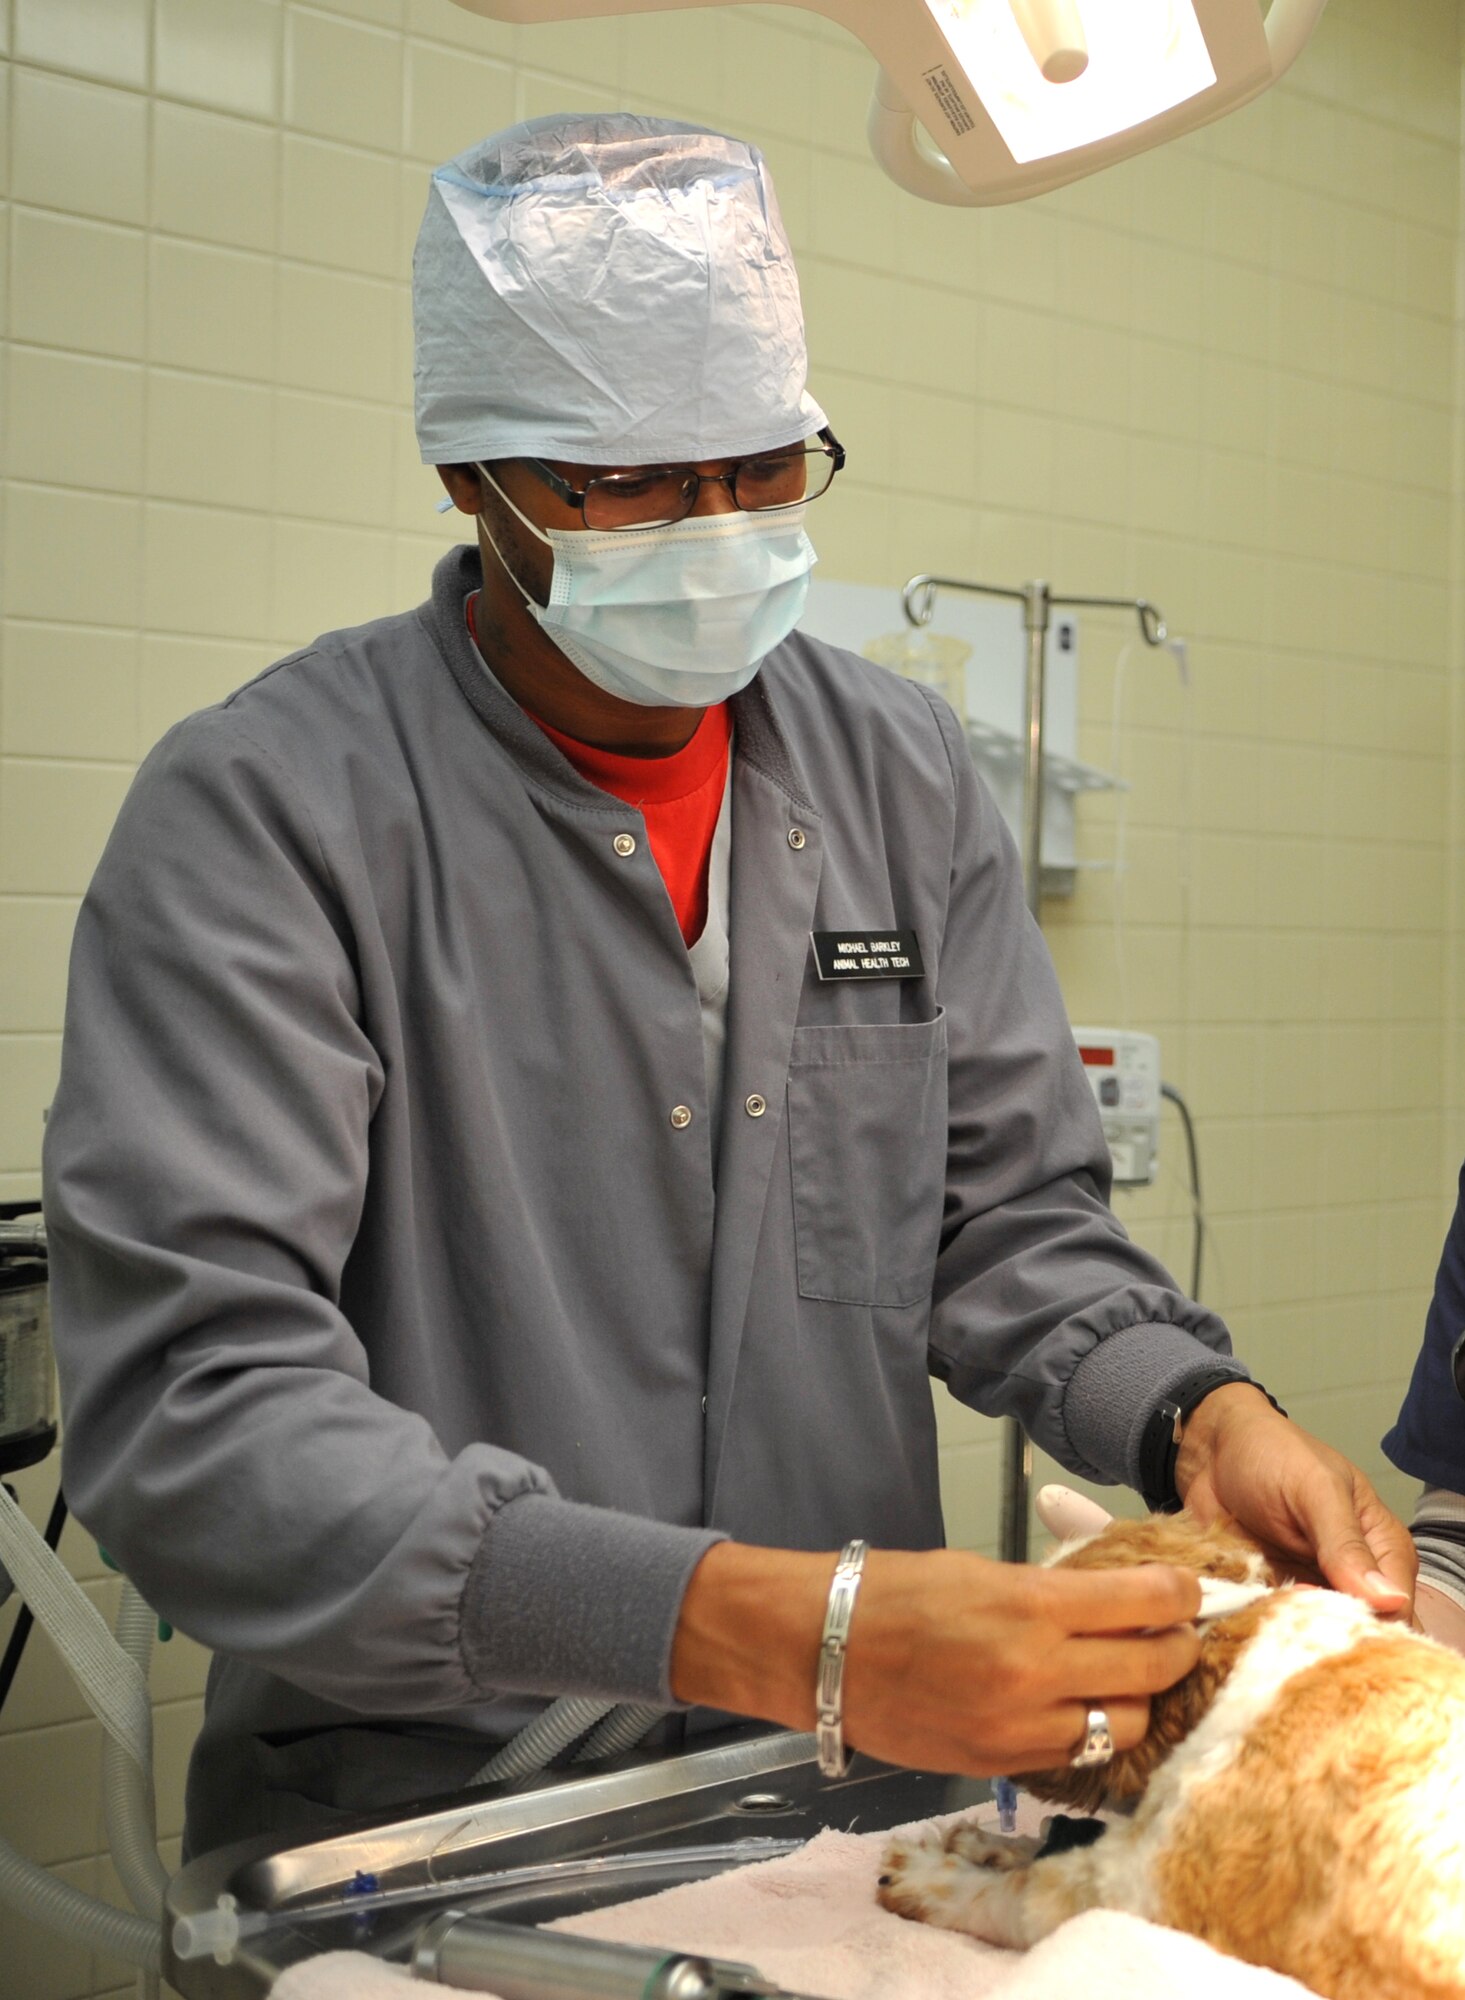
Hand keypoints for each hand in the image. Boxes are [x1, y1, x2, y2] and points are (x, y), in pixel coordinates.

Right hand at [670, 1541, 1201, 1777]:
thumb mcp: (980, 1570)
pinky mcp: (1001, 1765)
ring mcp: (1020, 1727)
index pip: (1143, 1603)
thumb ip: (1048, 1590)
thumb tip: (1108, 1598)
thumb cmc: (895, 1591)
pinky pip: (1075, 1754)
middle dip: (1176, 1647)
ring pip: (1124, 1724)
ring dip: (1137, 1698)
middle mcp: (1035, 1672)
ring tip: (1130, 1676)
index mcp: (1031, 1607)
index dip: (1179, 1594)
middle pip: (1150, 1669)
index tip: (1188, 1589)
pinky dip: (1089, 1730)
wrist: (822, 1649)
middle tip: (1177, 1633)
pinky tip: (1082, 1707)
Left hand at [1175, 1383, 1416, 1615]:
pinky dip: (1263, 1625)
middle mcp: (1350, 1573)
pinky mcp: (1271, 1592)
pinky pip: (1274, 1624)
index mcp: (1380, 1544)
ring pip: (1315, 1633)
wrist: (1211, 1447)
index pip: (1397, 1604)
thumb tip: (1389, 1600)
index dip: (1378, 1623)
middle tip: (1297, 1617)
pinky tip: (1248, 1615)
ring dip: (1294, 1631)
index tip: (1342, 1624)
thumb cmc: (1273, 1453)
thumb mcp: (1315, 1489)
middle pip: (1359, 1628)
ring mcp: (1308, 1585)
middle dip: (1332, 1633)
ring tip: (1269, 1611)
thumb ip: (1346, 1543)